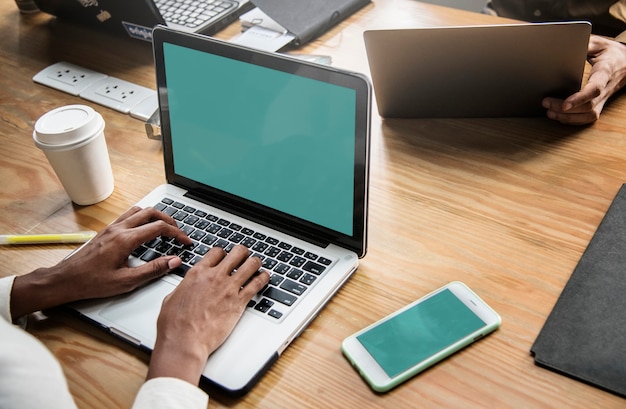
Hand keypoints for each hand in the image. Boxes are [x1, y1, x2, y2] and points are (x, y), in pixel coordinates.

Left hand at [10, 206, 191, 319]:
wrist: (66, 280)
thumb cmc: (92, 282)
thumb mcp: (127, 281)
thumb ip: (153, 270)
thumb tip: (173, 261)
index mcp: (125, 240)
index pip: (158, 228)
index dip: (177, 233)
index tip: (186, 241)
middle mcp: (118, 229)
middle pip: (151, 213)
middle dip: (169, 220)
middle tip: (179, 231)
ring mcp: (111, 228)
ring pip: (139, 210)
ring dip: (155, 216)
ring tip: (165, 227)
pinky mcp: (107, 230)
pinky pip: (128, 215)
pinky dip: (142, 217)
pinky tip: (145, 230)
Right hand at [147, 245, 269, 384]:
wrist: (185, 340)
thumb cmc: (175, 324)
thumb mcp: (172, 298)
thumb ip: (184, 288)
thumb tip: (186, 287)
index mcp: (197, 273)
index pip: (217, 252)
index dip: (224, 253)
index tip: (226, 256)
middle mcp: (214, 277)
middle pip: (237, 253)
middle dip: (243, 252)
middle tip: (245, 256)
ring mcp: (228, 288)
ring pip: (250, 265)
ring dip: (255, 262)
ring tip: (257, 264)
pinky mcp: (239, 302)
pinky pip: (257, 284)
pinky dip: (263, 278)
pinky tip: (265, 277)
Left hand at [542, 35, 625, 124]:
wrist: (625, 62)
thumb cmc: (609, 52)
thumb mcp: (598, 43)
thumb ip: (585, 44)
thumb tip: (566, 45)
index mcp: (605, 72)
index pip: (595, 89)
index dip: (579, 98)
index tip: (564, 104)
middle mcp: (606, 88)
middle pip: (587, 106)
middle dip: (565, 109)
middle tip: (545, 102)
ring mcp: (603, 98)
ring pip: (588, 115)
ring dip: (568, 117)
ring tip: (549, 112)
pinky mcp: (599, 104)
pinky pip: (588, 117)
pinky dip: (573, 120)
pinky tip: (559, 117)